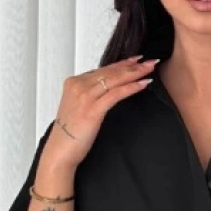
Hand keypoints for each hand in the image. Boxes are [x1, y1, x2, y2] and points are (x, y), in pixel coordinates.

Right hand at [41, 55, 159, 171]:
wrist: (60, 150)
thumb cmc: (69, 133)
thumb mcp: (78, 107)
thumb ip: (89, 95)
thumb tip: (107, 88)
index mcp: (74, 83)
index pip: (103, 69)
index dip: (121, 63)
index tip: (136, 60)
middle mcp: (78, 86)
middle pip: (110, 72)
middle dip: (132, 66)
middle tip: (149, 61)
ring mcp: (85, 96)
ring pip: (115, 79)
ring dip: (135, 73)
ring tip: (149, 69)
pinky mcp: (93, 109)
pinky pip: (116, 94)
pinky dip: (131, 87)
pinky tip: (143, 84)